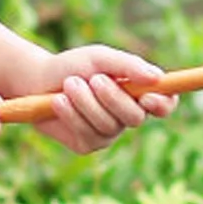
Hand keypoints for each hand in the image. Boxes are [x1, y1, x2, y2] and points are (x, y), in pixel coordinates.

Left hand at [25, 45, 176, 154]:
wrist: (37, 80)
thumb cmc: (73, 66)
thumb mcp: (100, 58)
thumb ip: (128, 66)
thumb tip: (157, 78)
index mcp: (138, 94)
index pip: (165, 104)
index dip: (162, 103)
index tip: (148, 95)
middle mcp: (126, 116)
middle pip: (135, 117)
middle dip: (113, 98)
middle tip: (93, 79)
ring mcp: (107, 134)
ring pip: (108, 125)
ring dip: (86, 102)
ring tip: (69, 84)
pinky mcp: (86, 145)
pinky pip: (87, 134)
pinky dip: (71, 115)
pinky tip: (58, 102)